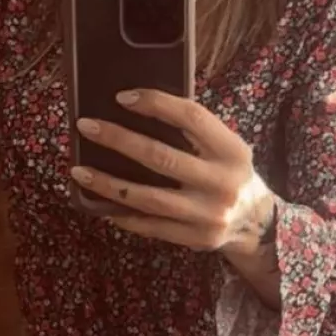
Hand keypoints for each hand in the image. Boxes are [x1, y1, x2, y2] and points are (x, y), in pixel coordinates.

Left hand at [71, 91, 277, 261]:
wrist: (256, 223)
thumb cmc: (229, 174)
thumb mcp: (226, 148)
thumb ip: (195, 132)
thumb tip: (138, 107)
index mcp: (232, 150)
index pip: (191, 117)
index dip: (156, 103)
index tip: (122, 98)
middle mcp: (222, 182)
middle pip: (161, 157)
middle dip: (118, 140)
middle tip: (86, 127)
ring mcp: (207, 214)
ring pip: (147, 197)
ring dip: (108, 183)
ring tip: (79, 171)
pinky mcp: (195, 238)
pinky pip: (150, 225)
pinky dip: (122, 213)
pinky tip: (100, 204)